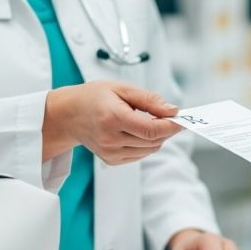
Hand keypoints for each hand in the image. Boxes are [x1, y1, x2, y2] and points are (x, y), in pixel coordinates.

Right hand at [43, 81, 182, 164]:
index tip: (182, 119)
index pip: (151, 130)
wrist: (68, 115)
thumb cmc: (94, 97)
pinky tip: (137, 131)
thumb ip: (149, 99)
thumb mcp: (121, 88)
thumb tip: (173, 110)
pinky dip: (146, 144)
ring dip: (157, 137)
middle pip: (153, 141)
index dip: (171, 126)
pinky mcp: (111, 161)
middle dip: (167, 130)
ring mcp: (110, 153)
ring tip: (149, 121)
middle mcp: (110, 139)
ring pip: (149, 150)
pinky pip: (140, 155)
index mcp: (112, 118)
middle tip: (170, 116)